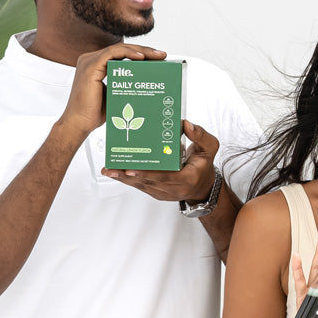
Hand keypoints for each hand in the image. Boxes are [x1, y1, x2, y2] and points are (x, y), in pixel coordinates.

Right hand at [60, 43, 165, 140]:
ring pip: (119, 49)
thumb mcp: (115, 93)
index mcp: (96, 65)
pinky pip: (112, 53)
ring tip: (157, 56)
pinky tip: (141, 57)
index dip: (141, 53)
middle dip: (145, 50)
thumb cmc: (96, 112)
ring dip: (141, 50)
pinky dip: (128, 53)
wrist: (80, 123)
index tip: (158, 58)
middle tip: (162, 55)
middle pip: (122, 49)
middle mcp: (91, 60)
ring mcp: (89, 61)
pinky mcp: (90, 66)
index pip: (122, 54)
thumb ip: (125, 83)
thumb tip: (146, 81)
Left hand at [102, 120, 220, 201]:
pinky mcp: (158, 193)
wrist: (203, 186)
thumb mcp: (209, 148)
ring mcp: (165, 193)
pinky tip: (116, 173)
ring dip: (124, 178)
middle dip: (127, 175)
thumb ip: (200, 136)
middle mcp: (175, 189)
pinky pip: (142, 187)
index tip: (131, 168)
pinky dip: (129, 180)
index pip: (165, 177)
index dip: (147, 173)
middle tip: (111, 168)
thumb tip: (186, 124)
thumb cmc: (204, 165)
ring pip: (142, 185)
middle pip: (148, 182)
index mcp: (187, 178)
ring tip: (108, 170)